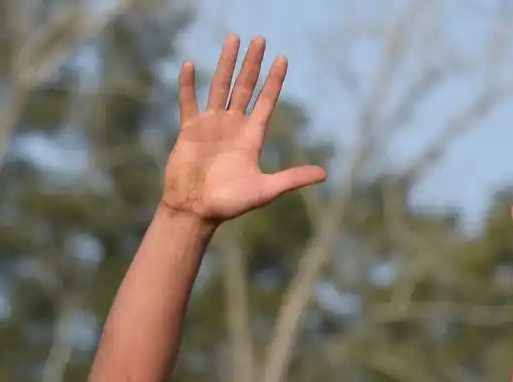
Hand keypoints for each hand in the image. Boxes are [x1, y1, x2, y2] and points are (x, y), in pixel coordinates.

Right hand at [162, 35, 326, 223]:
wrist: (195, 211)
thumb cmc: (229, 204)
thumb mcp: (265, 190)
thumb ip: (292, 178)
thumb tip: (324, 174)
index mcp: (251, 137)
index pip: (266, 102)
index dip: (274, 81)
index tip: (282, 59)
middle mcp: (232, 126)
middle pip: (245, 87)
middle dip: (253, 63)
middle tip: (260, 39)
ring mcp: (210, 125)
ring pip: (219, 87)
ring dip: (226, 64)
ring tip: (233, 40)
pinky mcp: (189, 130)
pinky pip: (188, 102)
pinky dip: (188, 85)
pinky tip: (189, 65)